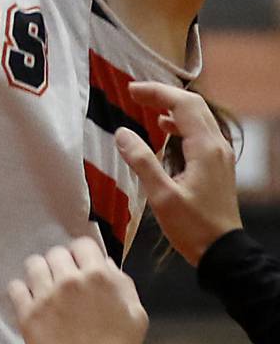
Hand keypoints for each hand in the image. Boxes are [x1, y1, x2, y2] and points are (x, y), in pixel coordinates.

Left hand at [8, 236, 148, 343]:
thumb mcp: (137, 315)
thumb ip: (122, 285)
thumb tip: (105, 265)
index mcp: (99, 277)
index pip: (82, 244)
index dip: (82, 255)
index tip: (80, 268)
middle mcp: (70, 280)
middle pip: (56, 254)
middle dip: (61, 266)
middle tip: (64, 284)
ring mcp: (46, 296)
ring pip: (33, 264)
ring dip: (40, 275)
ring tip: (45, 291)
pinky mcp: (27, 313)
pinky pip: (15, 287)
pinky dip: (21, 292)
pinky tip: (30, 302)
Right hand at [117, 83, 241, 265]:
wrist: (222, 252)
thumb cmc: (192, 226)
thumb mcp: (162, 196)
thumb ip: (142, 161)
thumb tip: (122, 133)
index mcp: (205, 148)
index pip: (183, 105)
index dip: (156, 93)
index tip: (130, 91)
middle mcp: (217, 146)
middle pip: (194, 105)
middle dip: (164, 95)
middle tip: (135, 94)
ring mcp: (220, 156)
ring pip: (198, 118)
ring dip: (173, 107)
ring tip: (146, 106)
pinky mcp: (218, 166)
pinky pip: (200, 132)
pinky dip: (181, 124)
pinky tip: (165, 129)